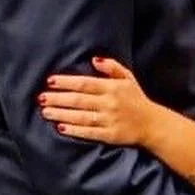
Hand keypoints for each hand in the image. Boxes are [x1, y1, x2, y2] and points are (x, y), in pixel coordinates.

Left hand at [39, 58, 153, 145]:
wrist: (153, 124)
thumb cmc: (137, 100)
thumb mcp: (128, 78)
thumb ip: (112, 67)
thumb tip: (94, 60)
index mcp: (112, 88)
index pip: (84, 83)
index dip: (66, 82)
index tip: (50, 82)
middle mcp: (110, 103)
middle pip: (79, 100)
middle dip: (58, 99)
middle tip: (41, 98)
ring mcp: (110, 120)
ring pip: (81, 116)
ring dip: (62, 114)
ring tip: (45, 112)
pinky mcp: (110, 135)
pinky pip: (89, 132)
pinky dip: (75, 130)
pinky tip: (61, 127)